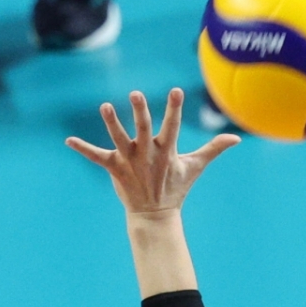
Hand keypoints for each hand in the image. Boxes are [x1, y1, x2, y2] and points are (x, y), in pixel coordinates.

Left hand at [65, 89, 237, 215]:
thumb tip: (236, 138)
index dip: (174, 109)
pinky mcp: (114, 168)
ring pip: (119, 139)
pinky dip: (83, 149)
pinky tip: (68, 141)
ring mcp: (130, 161)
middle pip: (143, 129)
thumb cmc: (176, 187)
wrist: (155, 215)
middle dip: (140, 112)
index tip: (175, 91)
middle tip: (135, 94)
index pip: (172, 126)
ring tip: (106, 106)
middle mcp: (147, 154)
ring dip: (112, 123)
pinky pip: (96, 157)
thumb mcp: (195, 167)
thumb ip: (214, 149)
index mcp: (166, 151)